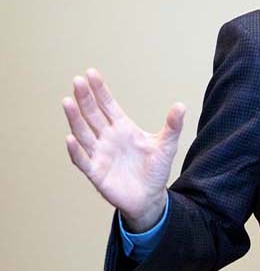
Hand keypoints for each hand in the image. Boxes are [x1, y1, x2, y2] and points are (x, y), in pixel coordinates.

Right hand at [62, 68, 183, 231]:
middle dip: (85, 98)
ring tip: (68, 101)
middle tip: (77, 81)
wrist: (150, 197)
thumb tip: (180, 105)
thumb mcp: (167, 145)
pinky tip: (70, 139)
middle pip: (92, 115)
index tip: (91, 73)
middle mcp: (108, 138)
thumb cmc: (156, 170)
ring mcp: (100, 154)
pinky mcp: (96, 172)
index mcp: (123, 128)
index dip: (100, 90)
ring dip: (75, 119)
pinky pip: (83, 160)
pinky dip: (76, 151)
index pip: (108, 105)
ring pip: (83, 133)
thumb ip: (172, 126)